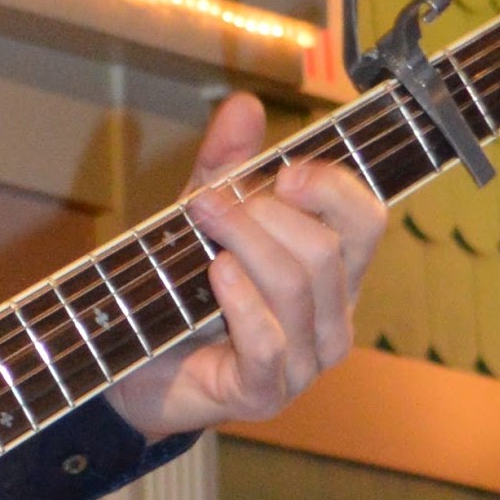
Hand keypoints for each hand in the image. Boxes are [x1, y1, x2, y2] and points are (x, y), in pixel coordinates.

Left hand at [105, 90, 388, 443]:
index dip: (334, 188)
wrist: (133, 369)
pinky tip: (215, 274)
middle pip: (325, 250)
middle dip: (265, 214)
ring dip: (245, 244)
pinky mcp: (264, 395)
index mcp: (333, 274)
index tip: (286, 170)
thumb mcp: (202, 218)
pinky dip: (242, 301)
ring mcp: (304, 364)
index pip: (366, 221)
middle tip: (210, 200)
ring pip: (297, 289)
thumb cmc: (180, 292)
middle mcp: (331, 320)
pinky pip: (270, 342)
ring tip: (203, 223)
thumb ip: (225, 166)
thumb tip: (243, 105)